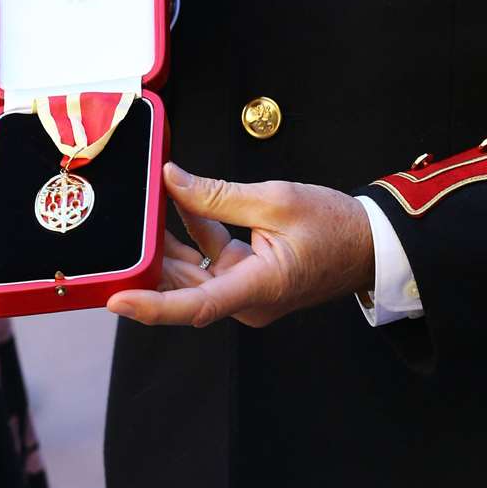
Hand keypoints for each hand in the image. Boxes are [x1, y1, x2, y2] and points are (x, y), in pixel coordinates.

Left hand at [108, 164, 374, 327]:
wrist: (369, 242)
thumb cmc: (334, 225)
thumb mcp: (275, 199)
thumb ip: (217, 195)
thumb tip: (171, 180)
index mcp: (258, 288)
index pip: (195, 306)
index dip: (151, 307)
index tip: (117, 300)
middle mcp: (247, 301)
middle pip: (184, 288)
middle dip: (151, 260)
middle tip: (122, 229)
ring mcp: (246, 292)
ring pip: (193, 273)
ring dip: (170, 243)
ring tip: (146, 208)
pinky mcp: (247, 279)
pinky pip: (210, 261)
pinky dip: (194, 235)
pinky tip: (180, 202)